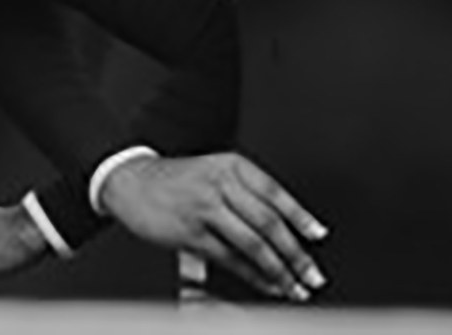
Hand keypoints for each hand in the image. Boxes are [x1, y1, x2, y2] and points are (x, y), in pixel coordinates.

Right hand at [99, 151, 327, 302]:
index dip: (301, 216)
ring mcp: (205, 210)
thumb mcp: (216, 170)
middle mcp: (223, 185)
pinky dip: (251, 274)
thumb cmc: (180, 179)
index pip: (276, 193)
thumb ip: (247, 192)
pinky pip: (228, 258)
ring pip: (252, 243)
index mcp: (235, 166)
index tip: (319, 235)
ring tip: (295, 286)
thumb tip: (285, 223)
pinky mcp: (188, 234)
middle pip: (269, 222)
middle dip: (295, 252)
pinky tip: (266, 284)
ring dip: (278, 269)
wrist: (132, 180)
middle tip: (312, 273)